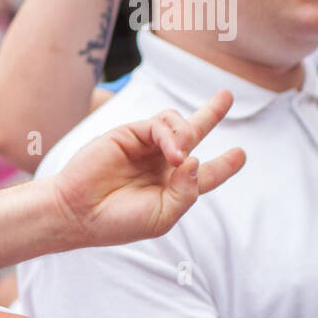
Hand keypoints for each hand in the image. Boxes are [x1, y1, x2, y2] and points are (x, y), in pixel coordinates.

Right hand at [47, 89, 244, 247]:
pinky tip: (173, 155)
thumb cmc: (118, 221)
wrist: (78, 212)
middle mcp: (160, 164)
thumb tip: (194, 159)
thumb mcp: (163, 217)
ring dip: (188, 136)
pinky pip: (159, 124)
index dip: (224, 164)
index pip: (204, 172)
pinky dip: (172, 136)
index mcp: (171, 187)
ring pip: (178, 124)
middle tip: (227, 96)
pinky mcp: (129, 134)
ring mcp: (144, 147)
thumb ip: (186, 193)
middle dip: (211, 113)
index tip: (239, 154)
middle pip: (193, 134)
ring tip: (179, 159)